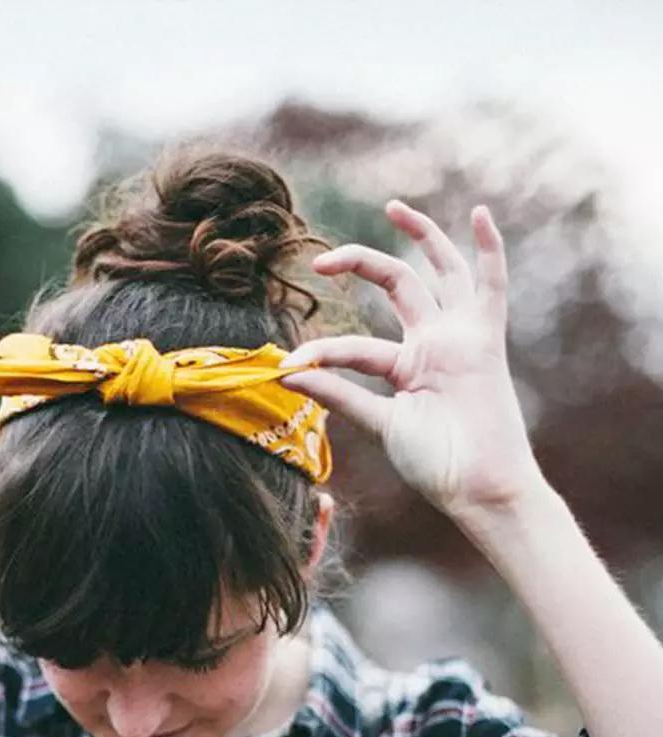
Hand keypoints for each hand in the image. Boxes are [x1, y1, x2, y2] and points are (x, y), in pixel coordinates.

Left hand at [281, 202, 546, 520]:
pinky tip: (480, 212)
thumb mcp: (380, 424)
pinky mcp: (486, 341)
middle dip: (360, 262)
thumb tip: (288, 374)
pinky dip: (490, 249)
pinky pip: (492, 286)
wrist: (478, 488)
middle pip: (397, 283)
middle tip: (321, 260)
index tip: (285, 366)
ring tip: (393, 207)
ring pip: (441, 272)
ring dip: (421, 236)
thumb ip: (340, 395)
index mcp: (407, 365)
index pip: (355, 344)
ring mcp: (460, 338)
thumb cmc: (436, 464)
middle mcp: (433, 343)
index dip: (322, 350)